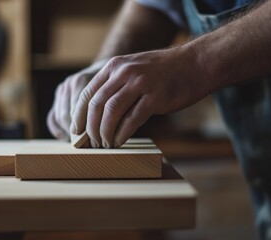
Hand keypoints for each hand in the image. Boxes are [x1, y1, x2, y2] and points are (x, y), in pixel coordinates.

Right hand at [47, 60, 108, 140]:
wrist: (109, 69)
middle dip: (77, 133)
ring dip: (69, 133)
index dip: (85, 129)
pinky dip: (59, 130)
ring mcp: (62, 89)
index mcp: (82, 80)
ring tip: (83, 143)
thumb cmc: (116, 85)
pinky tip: (70, 138)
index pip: (77, 111)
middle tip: (90, 145)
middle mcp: (69, 83)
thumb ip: (109, 108)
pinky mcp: (58, 96)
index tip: (97, 141)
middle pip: (66, 116)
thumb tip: (105, 131)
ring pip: (58, 118)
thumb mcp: (116, 93)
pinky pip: (52, 118)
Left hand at [70, 47, 211, 147]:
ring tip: (104, 144)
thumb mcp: (133, 69)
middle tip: (90, 143)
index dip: (79, 115)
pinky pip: (132, 120)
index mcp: (114, 66)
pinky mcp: (156, 97)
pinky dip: (122, 134)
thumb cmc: (163, 72)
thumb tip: (97, 113)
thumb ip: (115, 85)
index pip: (87, 93)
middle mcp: (124, 72)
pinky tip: (119, 142)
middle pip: (96, 105)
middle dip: (90, 128)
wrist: (195, 64)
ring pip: (111, 113)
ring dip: (104, 133)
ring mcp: (140, 84)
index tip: (76, 131)